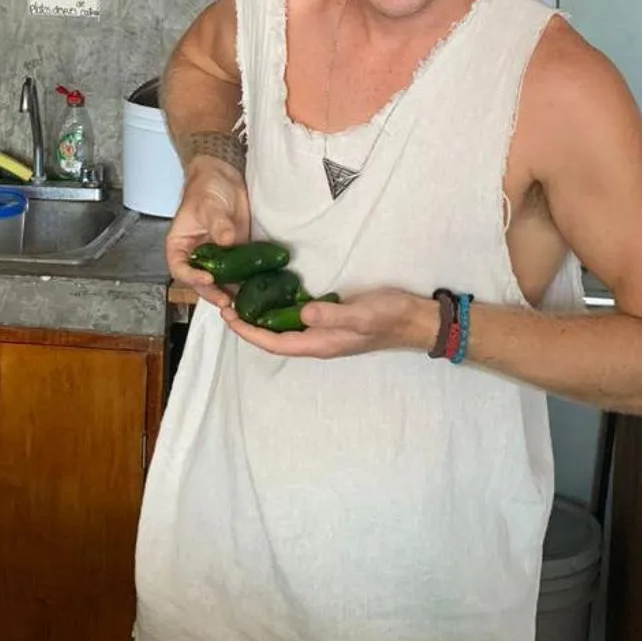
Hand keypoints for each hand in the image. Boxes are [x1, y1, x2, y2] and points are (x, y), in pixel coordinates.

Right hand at [166, 157, 251, 308]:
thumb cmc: (206, 188)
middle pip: (200, 282)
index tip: (207, 278)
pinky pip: (238, 274)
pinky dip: (245, 283)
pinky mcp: (234, 256)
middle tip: (227, 301)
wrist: (225, 179)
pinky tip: (255, 291)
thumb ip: (216, 222)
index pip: (179, 268)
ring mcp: (216, 258)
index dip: (192, 277)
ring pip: (219, 282)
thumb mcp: (208, 204)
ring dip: (230, 294)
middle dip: (213, 293)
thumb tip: (226, 239)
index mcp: (180, 246)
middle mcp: (196, 256)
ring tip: (242, 305)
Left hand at [224, 287, 434, 359]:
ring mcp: (324, 333)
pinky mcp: (331, 322)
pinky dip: (278, 310)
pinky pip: (296, 320)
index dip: (248, 332)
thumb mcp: (361, 314)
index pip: (273, 343)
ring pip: (283, 329)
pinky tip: (272, 296)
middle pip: (273, 338)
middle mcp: (317, 342)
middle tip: (226, 303)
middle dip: (248, 325)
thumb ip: (332, 315)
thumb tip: (302, 313)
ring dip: (260, 318)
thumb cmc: (389, 317)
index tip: (227, 316)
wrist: (415, 320)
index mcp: (319, 344)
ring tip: (241, 299)